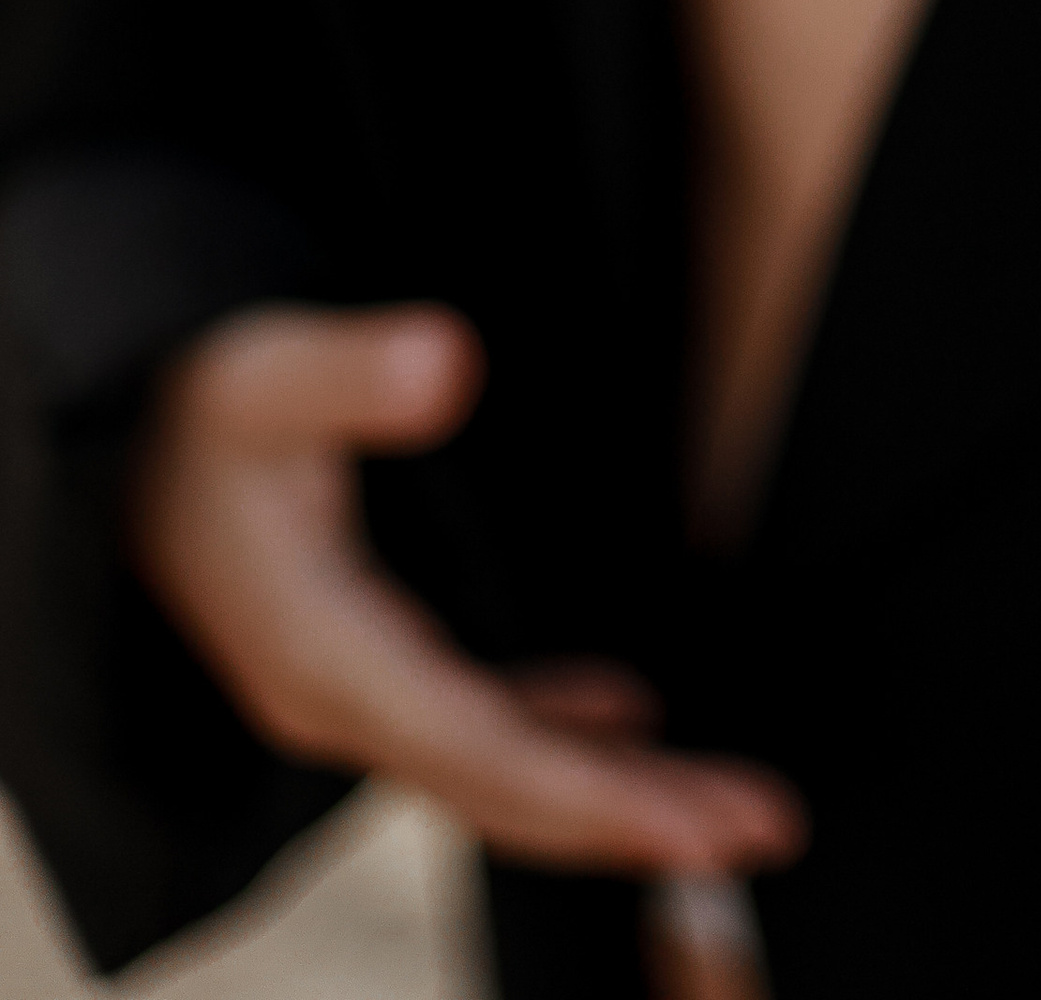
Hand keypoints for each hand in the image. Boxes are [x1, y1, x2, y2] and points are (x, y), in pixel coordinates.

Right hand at [128, 304, 803, 878]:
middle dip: (635, 820)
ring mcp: (366, 692)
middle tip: (764, 827)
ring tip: (730, 808)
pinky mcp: (381, 667)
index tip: (699, 827)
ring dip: (617, 790)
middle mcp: (350, 700)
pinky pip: (487, 728)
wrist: (127, 451)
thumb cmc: (199, 413)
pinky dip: (568, 736)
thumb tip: (447, 361)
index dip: (595, 793)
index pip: (481, 751)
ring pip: (506, 767)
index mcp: (324, 660)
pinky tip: (632, 717)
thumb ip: (349, 370)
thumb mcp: (260, 376)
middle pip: (509, 789)